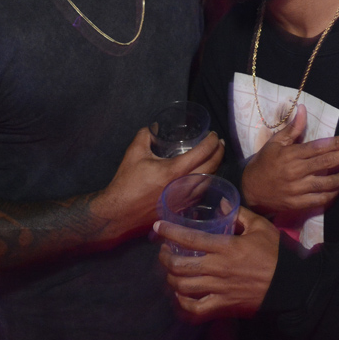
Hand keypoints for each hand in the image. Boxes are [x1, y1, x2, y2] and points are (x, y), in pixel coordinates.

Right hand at [96, 129, 224, 238]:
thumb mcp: (134, 153)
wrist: (119, 213)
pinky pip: (202, 193)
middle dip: (219, 152)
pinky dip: (208, 181)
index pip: (203, 152)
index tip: (213, 135)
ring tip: (216, 156)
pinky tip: (205, 175)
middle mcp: (185, 185)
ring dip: (216, 167)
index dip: (211, 141)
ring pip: (210, 181)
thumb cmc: (126, 183)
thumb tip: (155, 126)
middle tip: (219, 143)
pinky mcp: (182, 209)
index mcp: (175, 170)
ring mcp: (185, 200)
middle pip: (212, 166)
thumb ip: (145, 135)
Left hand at [155, 206, 279, 319]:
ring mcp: (219, 289)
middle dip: (165, 258)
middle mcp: (218, 269)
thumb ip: (239, 213)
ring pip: (183, 286)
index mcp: (226, 247)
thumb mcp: (261, 226)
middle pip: (180, 265)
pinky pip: (195, 309)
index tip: (158, 227)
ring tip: (171, 270)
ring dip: (172, 278)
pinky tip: (181, 295)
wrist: (289, 284)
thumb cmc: (275, 253)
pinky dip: (183, 303)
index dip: (170, 232)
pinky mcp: (223, 305)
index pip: (190, 238)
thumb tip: (221, 202)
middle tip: (164, 251)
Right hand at [241, 104, 338, 215]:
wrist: (249, 190)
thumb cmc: (264, 163)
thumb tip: (303, 109)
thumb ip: (292, 128)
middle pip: (326, 164)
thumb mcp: (275, 143)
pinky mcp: (298, 204)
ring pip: (326, 184)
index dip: (337, 143)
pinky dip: (333, 194)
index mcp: (291, 155)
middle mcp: (296, 172)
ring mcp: (297, 190)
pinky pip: (319, 200)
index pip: (318, 148)